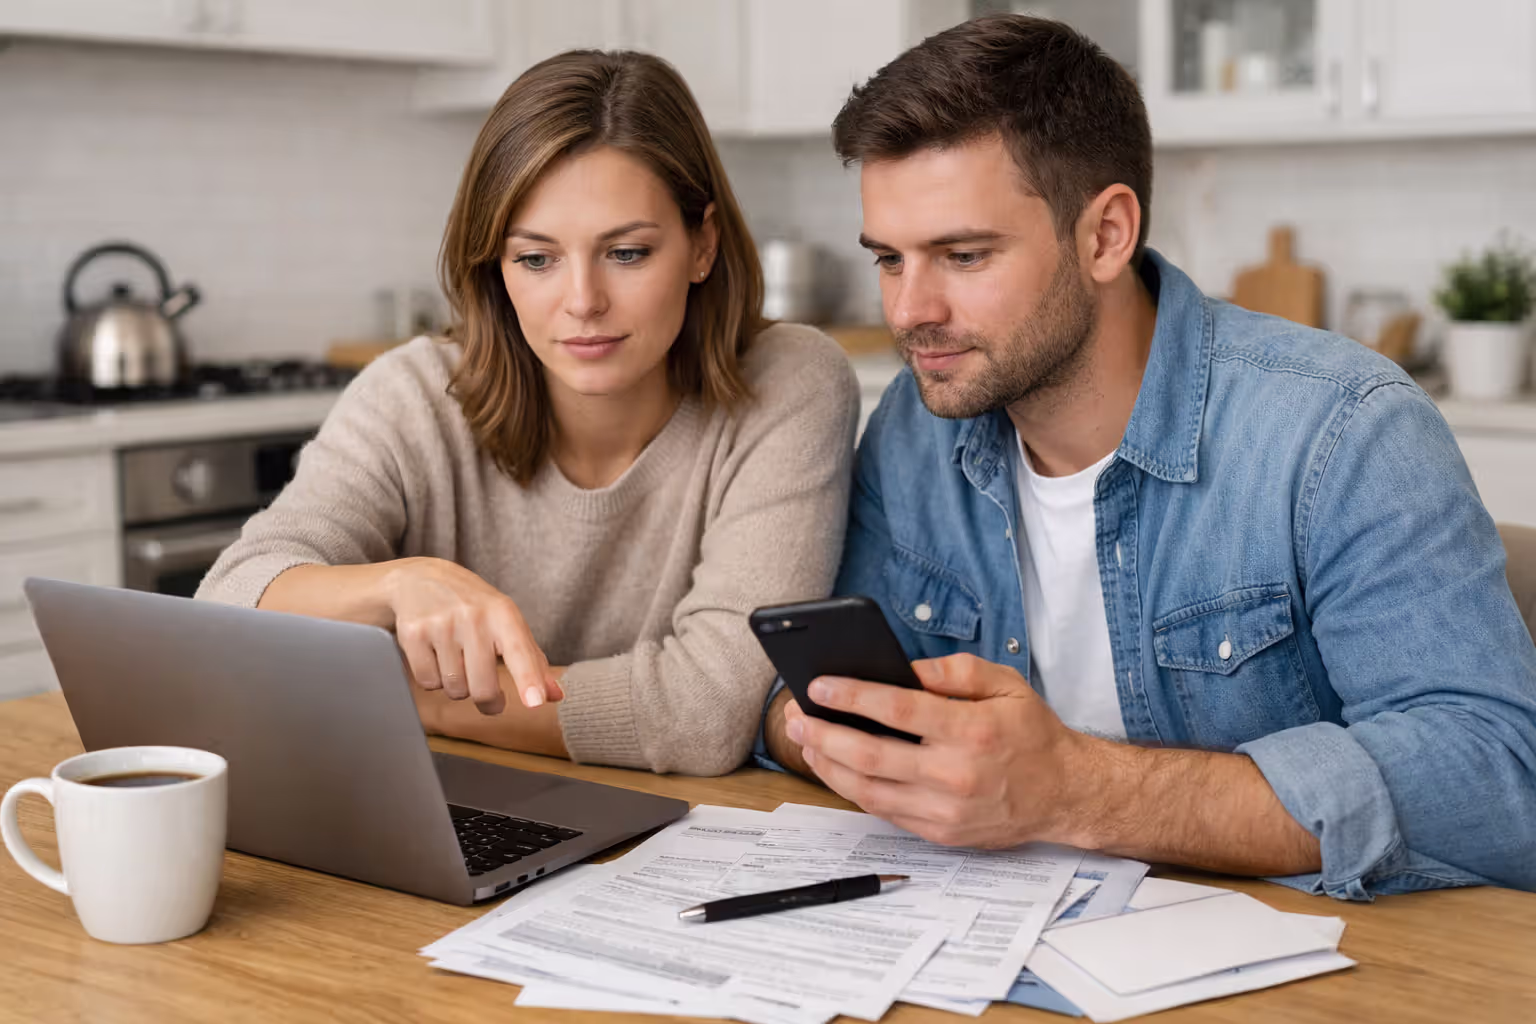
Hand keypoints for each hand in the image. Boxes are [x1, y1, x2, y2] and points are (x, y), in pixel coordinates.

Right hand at [384, 557, 563, 715]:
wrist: (420, 579)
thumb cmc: (474, 607)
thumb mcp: (507, 623)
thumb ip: (532, 660)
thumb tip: (555, 696)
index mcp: (503, 613)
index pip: (519, 652)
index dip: (529, 679)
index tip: (536, 702)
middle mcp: (473, 617)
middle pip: (483, 688)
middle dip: (488, 701)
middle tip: (490, 697)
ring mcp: (440, 625)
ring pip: (454, 689)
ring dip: (458, 687)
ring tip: (457, 661)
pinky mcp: (412, 634)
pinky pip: (428, 683)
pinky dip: (433, 679)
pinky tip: (435, 656)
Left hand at [784, 654, 1099, 848]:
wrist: (1065, 794)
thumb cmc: (1032, 735)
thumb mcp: (1004, 685)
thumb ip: (953, 671)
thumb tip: (901, 670)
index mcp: (972, 731)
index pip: (898, 710)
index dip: (852, 696)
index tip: (819, 685)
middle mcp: (956, 775)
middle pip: (870, 756)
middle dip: (823, 733)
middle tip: (795, 715)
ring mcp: (946, 811)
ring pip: (867, 791)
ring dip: (827, 764)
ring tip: (806, 739)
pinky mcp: (940, 833)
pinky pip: (884, 811)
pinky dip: (853, 789)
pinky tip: (835, 767)